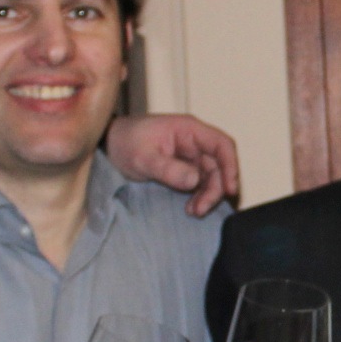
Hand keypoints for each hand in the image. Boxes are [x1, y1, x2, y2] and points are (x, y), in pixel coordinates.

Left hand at [104, 114, 239, 214]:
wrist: (110, 146)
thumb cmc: (125, 142)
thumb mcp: (143, 157)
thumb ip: (168, 169)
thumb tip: (194, 180)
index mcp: (188, 130)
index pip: (221, 144)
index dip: (231, 166)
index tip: (230, 188)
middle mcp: (194, 141)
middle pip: (219, 165)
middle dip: (215, 189)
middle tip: (201, 209)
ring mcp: (191, 155)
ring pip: (212, 177)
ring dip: (207, 195)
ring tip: (193, 211)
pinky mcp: (185, 168)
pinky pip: (200, 183)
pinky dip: (199, 196)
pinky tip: (190, 208)